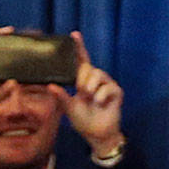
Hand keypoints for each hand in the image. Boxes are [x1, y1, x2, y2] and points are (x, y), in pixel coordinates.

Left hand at [60, 31, 123, 156]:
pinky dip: (101, 96)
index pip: (81, 60)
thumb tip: (51, 85)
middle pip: (88, 67)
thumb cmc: (83, 120)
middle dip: (82, 80)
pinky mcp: (117, 92)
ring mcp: (107, 84)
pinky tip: (99, 103)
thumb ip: (61, 96)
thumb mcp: (69, 107)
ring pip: (98, 74)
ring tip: (90, 98)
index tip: (74, 34)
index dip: (79, 47)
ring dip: (91, 87)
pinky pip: (108, 87)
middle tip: (81, 93)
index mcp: (83, 80)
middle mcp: (96, 79)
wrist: (96, 135)